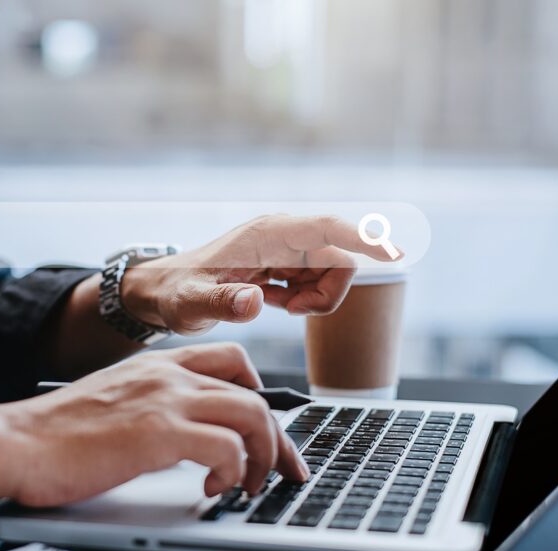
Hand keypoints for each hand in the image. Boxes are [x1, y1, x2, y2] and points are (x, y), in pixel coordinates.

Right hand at [0, 343, 308, 507]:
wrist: (15, 441)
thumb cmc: (54, 434)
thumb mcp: (114, 403)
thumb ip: (152, 407)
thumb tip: (185, 438)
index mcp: (157, 364)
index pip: (232, 361)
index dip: (261, 394)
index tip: (268, 430)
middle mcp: (168, 374)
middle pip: (254, 394)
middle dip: (279, 438)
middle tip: (283, 471)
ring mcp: (166, 399)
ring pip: (253, 415)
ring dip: (264, 456)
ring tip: (252, 485)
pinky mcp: (159, 433)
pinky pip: (229, 447)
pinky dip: (235, 472)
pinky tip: (215, 489)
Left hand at [121, 214, 400, 334]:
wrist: (162, 292)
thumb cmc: (175, 294)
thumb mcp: (193, 304)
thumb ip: (222, 303)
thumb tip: (254, 302)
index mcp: (268, 235)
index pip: (328, 230)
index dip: (365, 240)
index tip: (395, 255)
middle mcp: (282, 235)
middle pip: (338, 258)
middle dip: (327, 292)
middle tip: (291, 313)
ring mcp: (284, 249)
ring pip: (330, 272)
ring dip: (315, 298)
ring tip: (277, 309)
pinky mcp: (283, 264)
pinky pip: (315, 281)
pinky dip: (304, 299)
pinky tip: (274, 304)